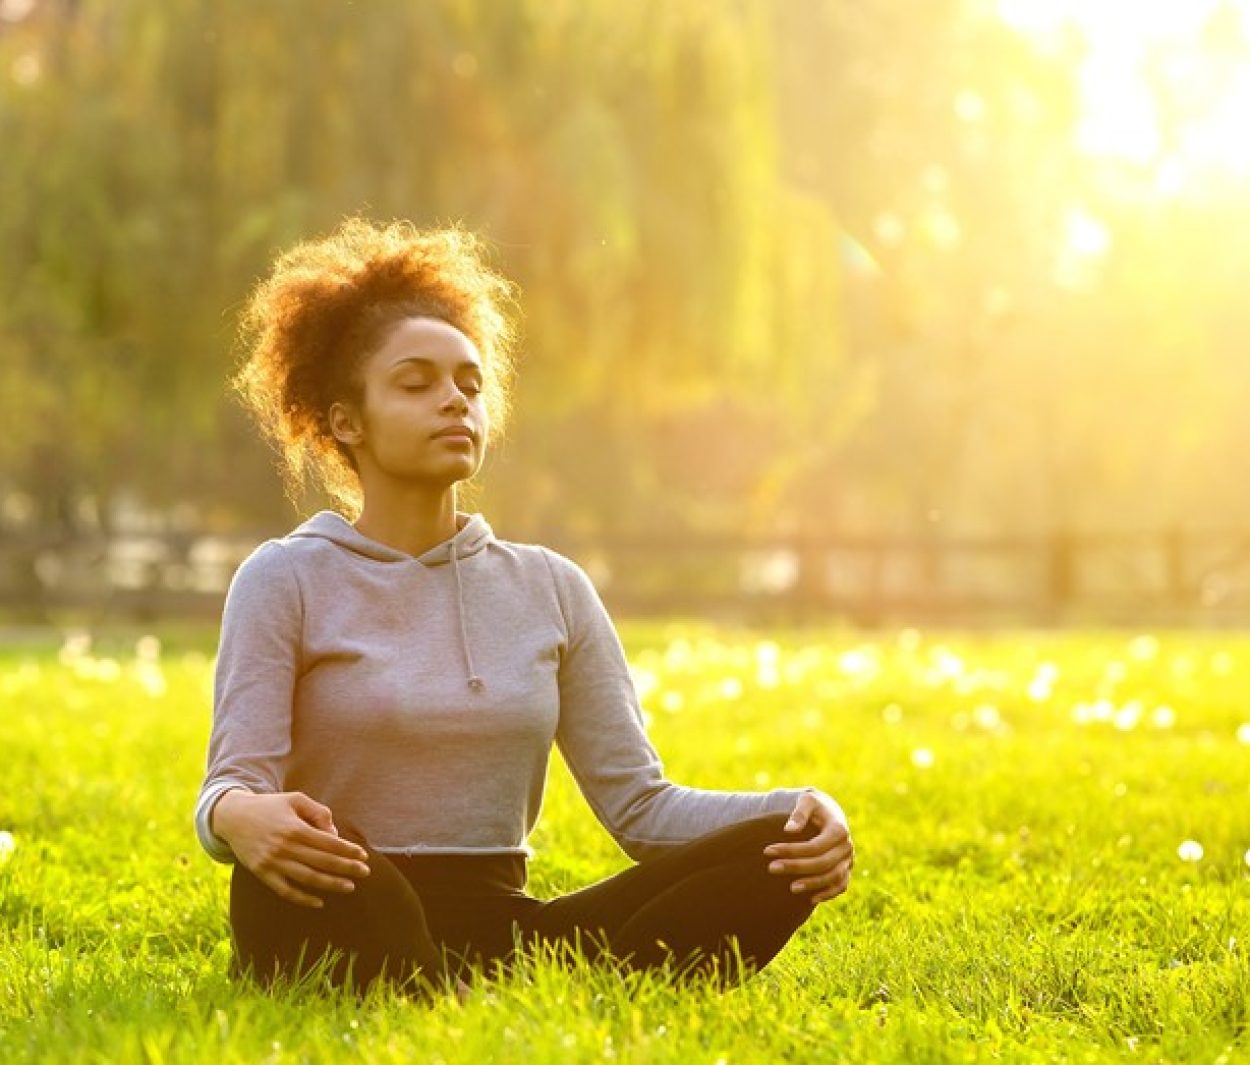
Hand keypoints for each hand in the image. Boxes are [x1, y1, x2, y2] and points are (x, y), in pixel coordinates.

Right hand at [212, 790, 370, 908]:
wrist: (233, 817)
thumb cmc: (270, 806)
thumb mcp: (295, 799)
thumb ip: (318, 812)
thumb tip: (334, 834)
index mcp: (295, 828)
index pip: (328, 843)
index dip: (348, 850)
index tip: (364, 856)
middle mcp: (285, 847)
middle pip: (322, 862)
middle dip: (346, 868)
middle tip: (365, 872)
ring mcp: (272, 863)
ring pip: (307, 878)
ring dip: (330, 884)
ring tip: (350, 887)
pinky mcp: (262, 874)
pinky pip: (285, 891)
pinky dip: (302, 899)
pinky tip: (319, 902)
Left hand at [763, 789, 852, 905]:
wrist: (828, 813)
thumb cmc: (813, 806)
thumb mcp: (807, 801)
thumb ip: (799, 813)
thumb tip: (788, 830)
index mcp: (838, 829)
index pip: (815, 846)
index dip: (792, 850)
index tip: (767, 851)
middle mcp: (846, 846)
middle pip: (822, 863)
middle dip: (796, 867)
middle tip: (771, 868)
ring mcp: (848, 860)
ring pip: (833, 877)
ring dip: (812, 884)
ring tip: (791, 888)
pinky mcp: (846, 869)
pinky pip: (841, 886)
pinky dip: (828, 893)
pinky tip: (810, 899)